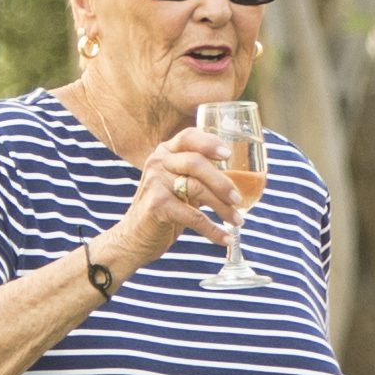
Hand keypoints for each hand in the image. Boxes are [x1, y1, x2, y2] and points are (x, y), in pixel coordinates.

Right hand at [107, 122, 251, 273]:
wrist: (134, 238)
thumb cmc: (165, 210)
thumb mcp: (180, 185)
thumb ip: (200, 176)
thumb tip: (240, 179)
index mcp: (166, 153)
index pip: (188, 137)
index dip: (209, 142)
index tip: (228, 155)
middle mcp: (158, 163)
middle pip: (196, 163)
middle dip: (222, 182)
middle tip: (237, 199)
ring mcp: (155, 183)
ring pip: (197, 189)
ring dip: (222, 207)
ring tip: (237, 221)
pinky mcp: (157, 206)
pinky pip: (193, 216)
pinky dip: (212, 229)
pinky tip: (225, 238)